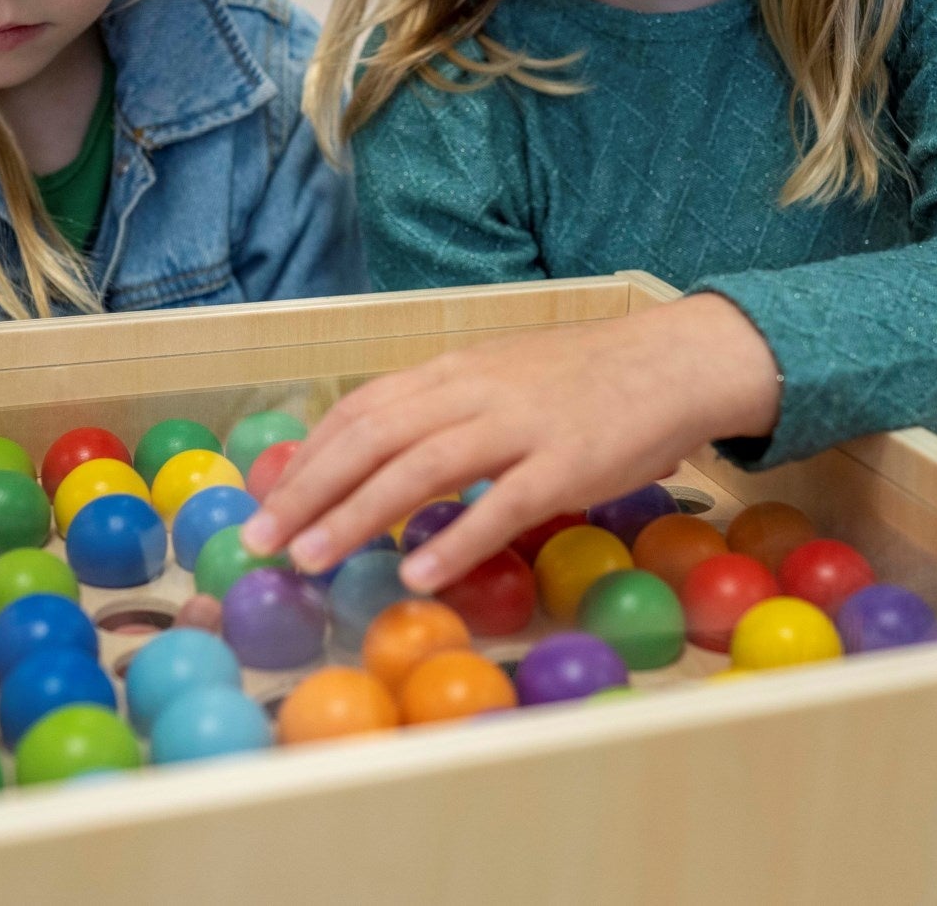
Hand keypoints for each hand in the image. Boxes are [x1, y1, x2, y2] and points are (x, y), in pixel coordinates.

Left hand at [239, 293, 781, 592]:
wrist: (672, 361)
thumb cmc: (584, 379)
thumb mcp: (501, 377)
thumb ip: (445, 408)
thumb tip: (378, 455)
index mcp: (455, 371)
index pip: (363, 408)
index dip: (310, 454)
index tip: (270, 498)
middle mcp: (474, 391)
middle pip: (374, 436)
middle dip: (310, 490)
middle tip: (264, 540)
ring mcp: (520, 425)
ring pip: (421, 467)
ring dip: (357, 515)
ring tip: (312, 560)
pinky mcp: (566, 463)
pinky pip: (501, 504)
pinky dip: (455, 540)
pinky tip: (418, 575)